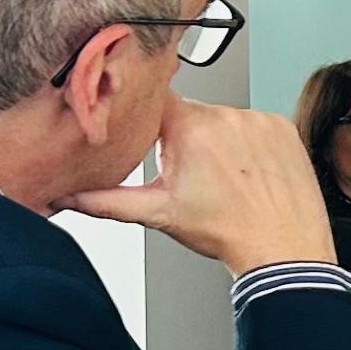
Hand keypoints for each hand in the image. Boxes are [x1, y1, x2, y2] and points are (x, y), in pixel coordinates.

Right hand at [66, 96, 333, 274]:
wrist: (282, 250)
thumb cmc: (225, 232)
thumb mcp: (158, 214)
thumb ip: (106, 200)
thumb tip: (67, 197)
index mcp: (190, 128)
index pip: (154, 99)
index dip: (146, 114)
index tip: (145, 128)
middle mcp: (225, 115)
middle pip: (190, 113)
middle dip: (184, 137)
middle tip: (191, 173)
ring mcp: (258, 119)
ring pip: (223, 119)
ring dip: (219, 139)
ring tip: (226, 177)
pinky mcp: (282, 126)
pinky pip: (256, 124)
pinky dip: (250, 142)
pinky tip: (251, 171)